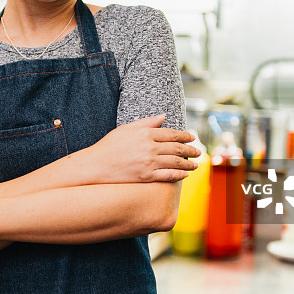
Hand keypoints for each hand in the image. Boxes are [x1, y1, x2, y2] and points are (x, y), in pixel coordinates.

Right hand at [82, 115, 199, 183]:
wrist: (96, 166)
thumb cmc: (109, 146)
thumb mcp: (126, 129)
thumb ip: (146, 122)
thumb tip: (163, 116)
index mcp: (145, 133)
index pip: (171, 134)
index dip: (184, 135)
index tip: (192, 137)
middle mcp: (149, 147)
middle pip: (176, 148)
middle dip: (190, 149)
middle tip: (198, 150)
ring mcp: (149, 163)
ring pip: (176, 162)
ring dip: (188, 163)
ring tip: (195, 163)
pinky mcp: (147, 177)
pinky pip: (168, 175)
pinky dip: (179, 174)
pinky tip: (184, 174)